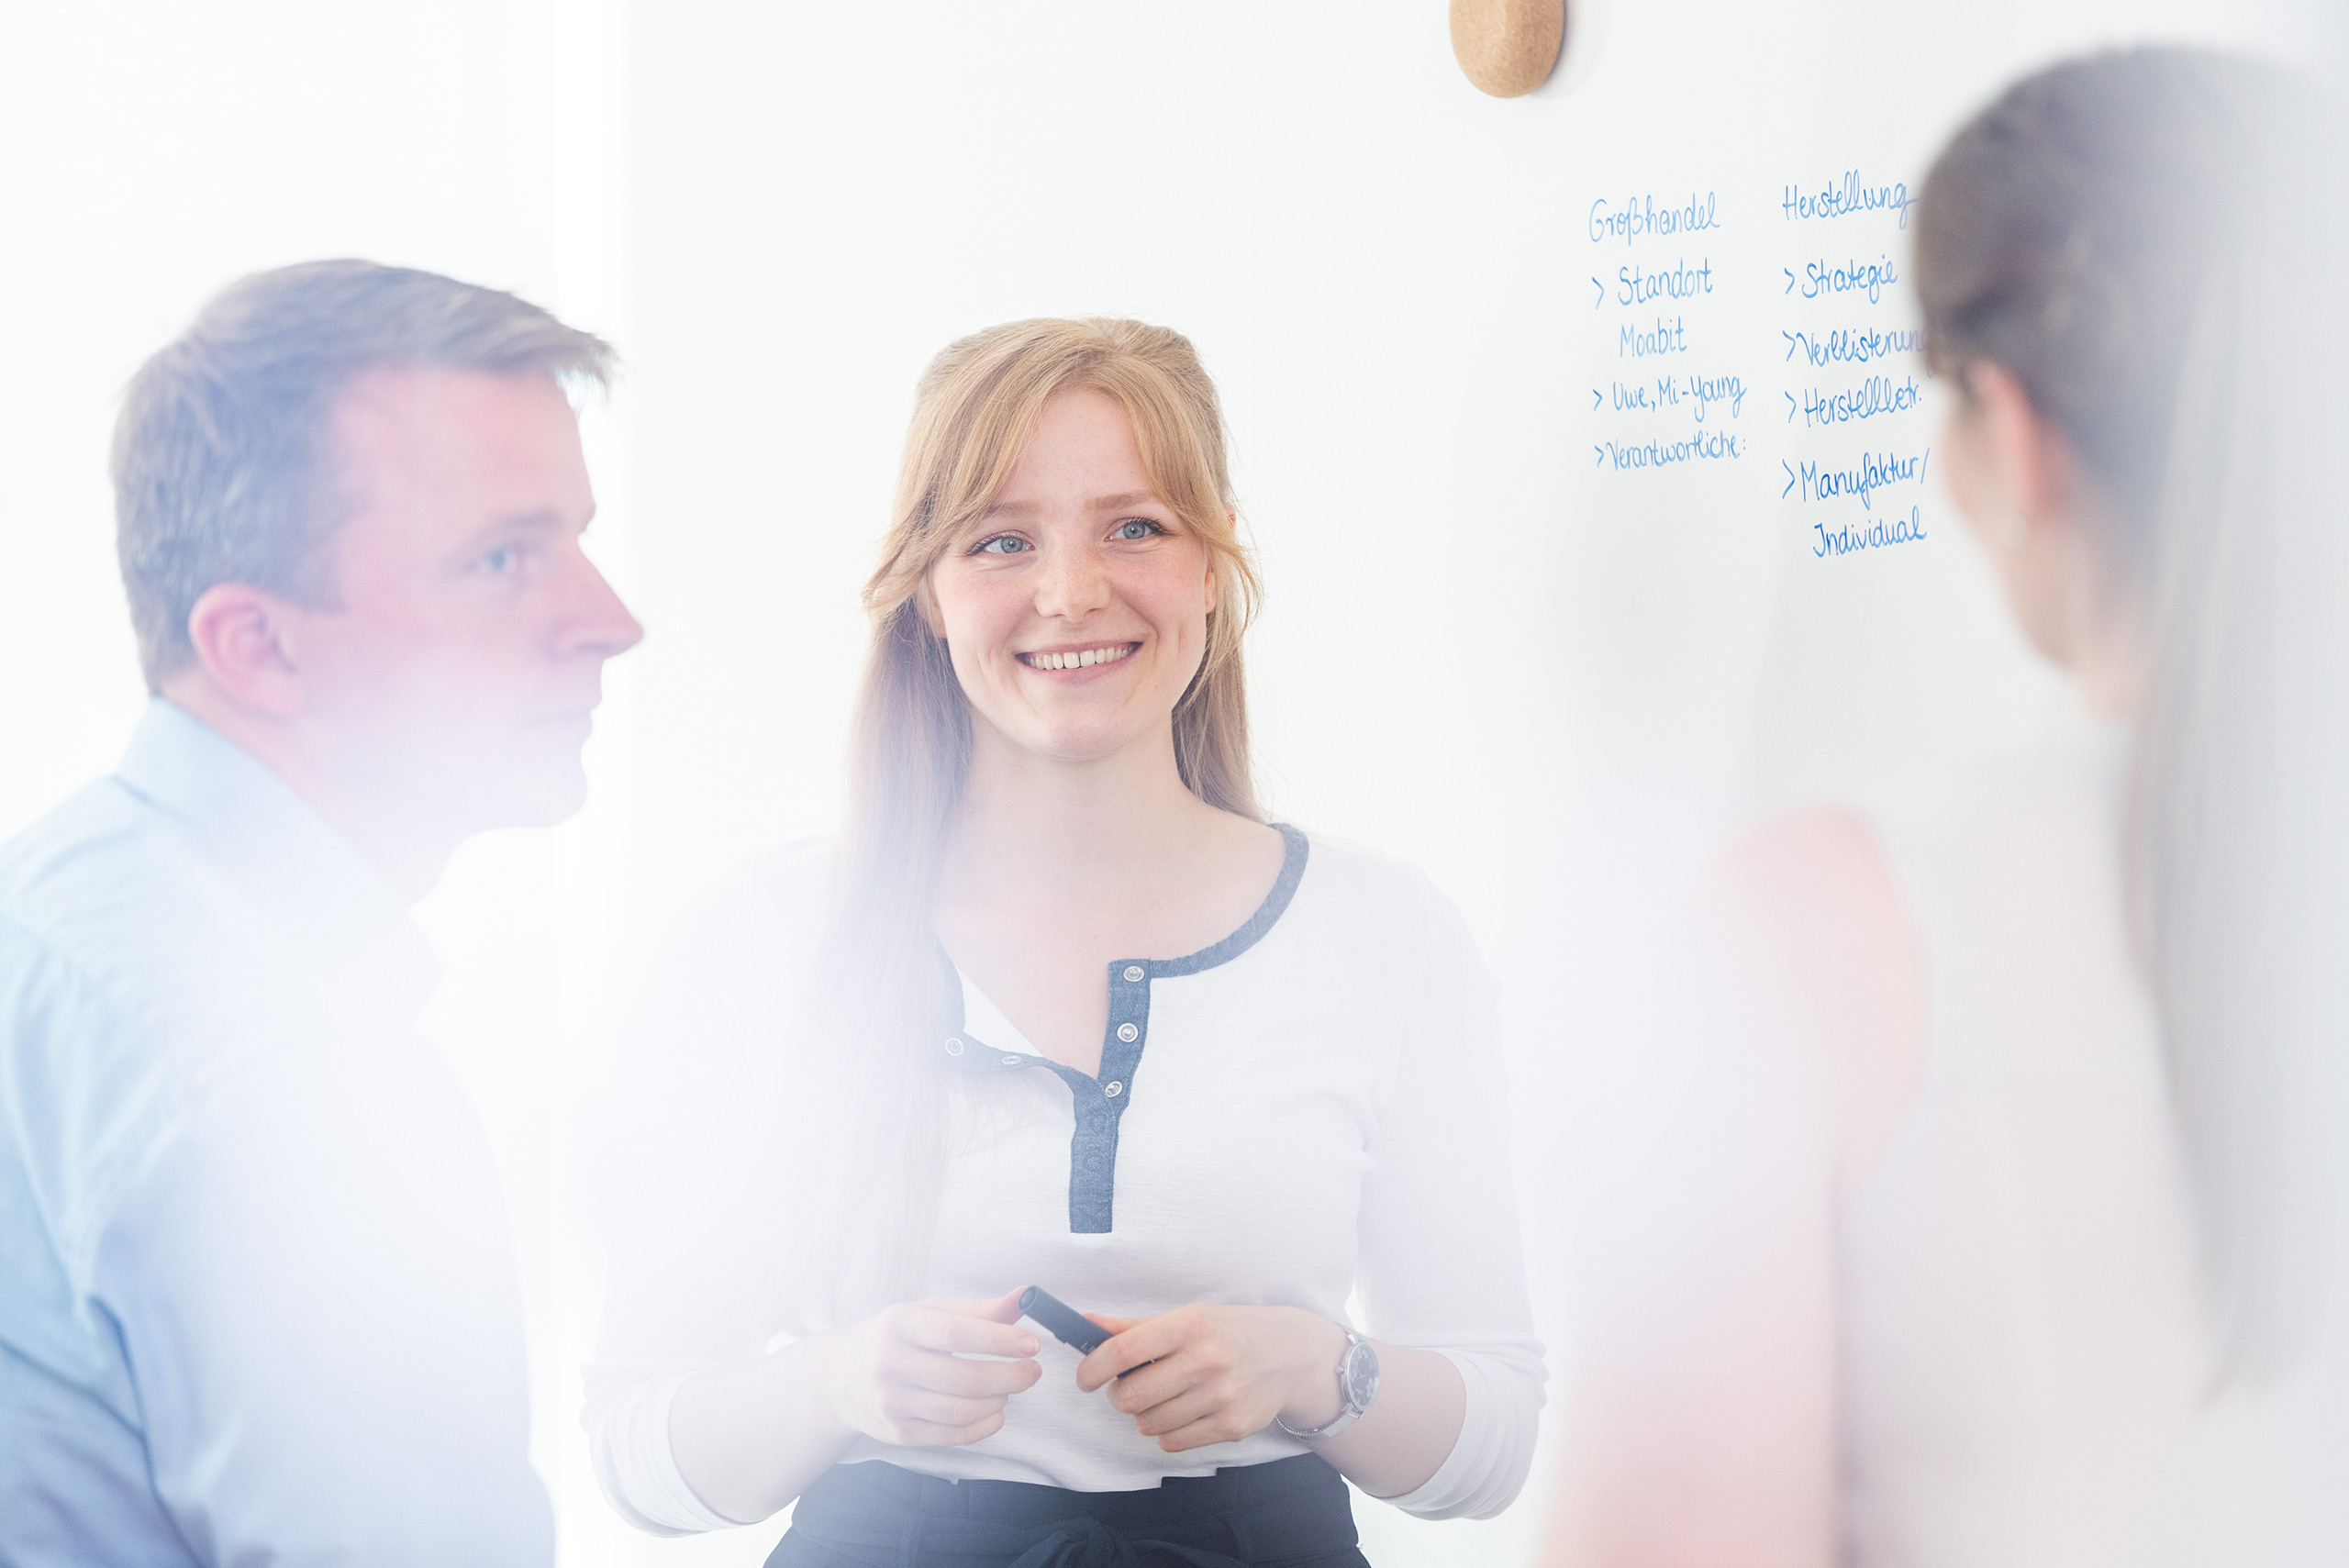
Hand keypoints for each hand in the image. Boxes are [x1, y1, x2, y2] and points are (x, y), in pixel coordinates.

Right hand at [815, 1288, 1041, 1447]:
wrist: (839, 1376)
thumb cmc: (895, 1337)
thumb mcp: (929, 1313)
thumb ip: (979, 1309)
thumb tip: (1025, 1298)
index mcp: (899, 1324)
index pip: (956, 1333)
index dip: (1000, 1340)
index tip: (1032, 1344)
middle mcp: (890, 1364)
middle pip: (964, 1378)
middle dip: (1011, 1377)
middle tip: (1033, 1371)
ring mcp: (891, 1403)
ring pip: (961, 1411)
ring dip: (999, 1401)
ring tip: (1010, 1388)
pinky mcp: (897, 1434)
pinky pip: (952, 1436)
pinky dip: (985, 1426)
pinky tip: (996, 1411)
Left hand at [1074, 1305, 1347, 1451]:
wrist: (1291, 1354)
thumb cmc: (1231, 1332)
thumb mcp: (1189, 1317)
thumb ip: (1136, 1326)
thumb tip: (1087, 1324)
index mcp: (1190, 1325)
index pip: (1124, 1350)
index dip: (1093, 1368)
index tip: (1085, 1377)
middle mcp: (1206, 1360)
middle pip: (1131, 1396)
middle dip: (1120, 1396)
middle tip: (1130, 1388)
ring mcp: (1221, 1396)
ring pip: (1149, 1424)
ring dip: (1145, 1415)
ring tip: (1162, 1398)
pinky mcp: (1232, 1426)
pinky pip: (1173, 1443)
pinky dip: (1167, 1433)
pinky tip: (1182, 1413)